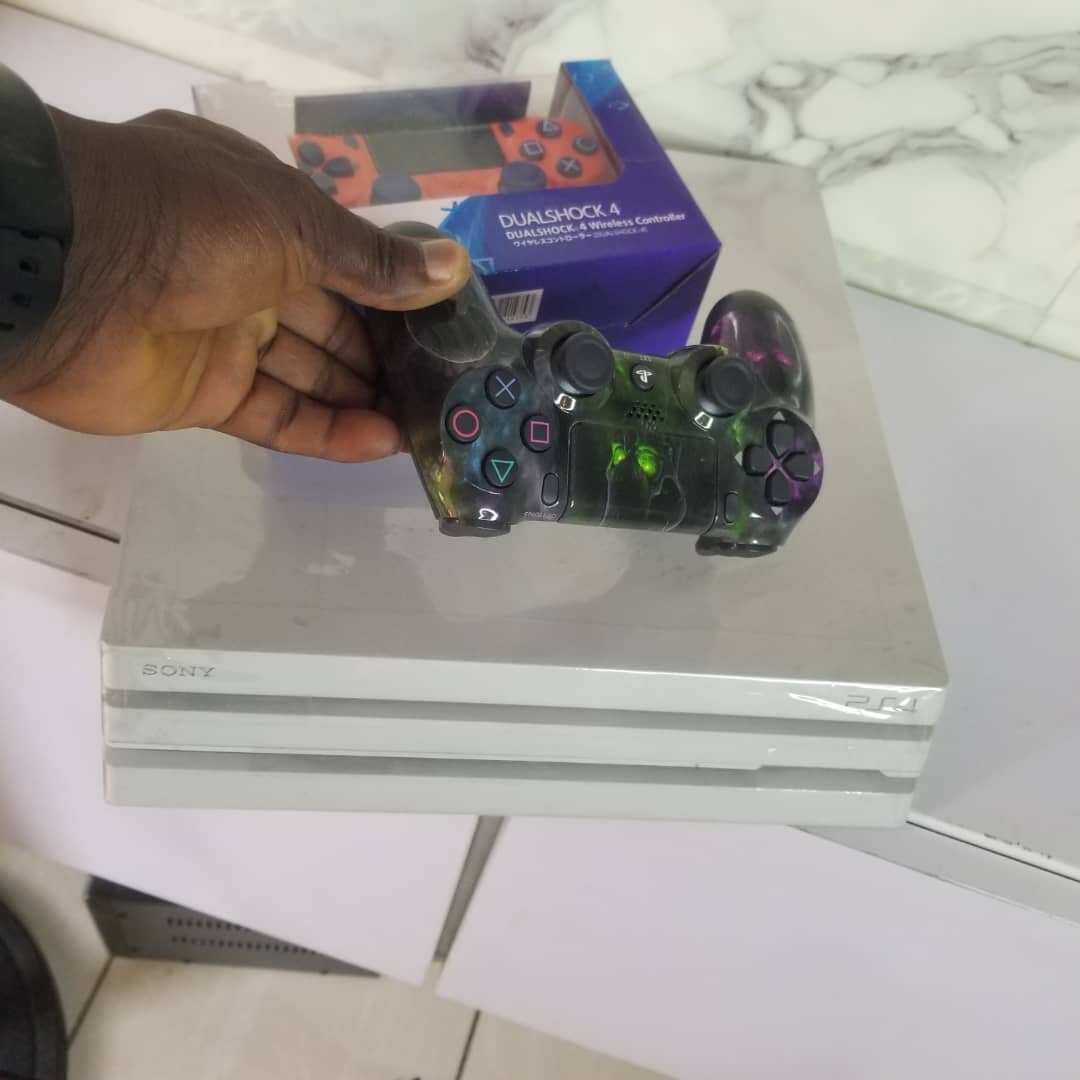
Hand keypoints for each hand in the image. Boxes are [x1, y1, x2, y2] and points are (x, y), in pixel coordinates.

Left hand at [0, 109, 470, 460]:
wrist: (70, 276)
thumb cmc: (192, 223)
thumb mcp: (296, 224)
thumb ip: (373, 261)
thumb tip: (454, 269)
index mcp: (264, 215)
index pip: (345, 261)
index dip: (395, 295)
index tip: (448, 327)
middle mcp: (246, 273)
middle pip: (332, 323)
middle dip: (386, 355)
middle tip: (448, 389)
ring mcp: (225, 337)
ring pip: (309, 374)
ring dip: (365, 398)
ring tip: (428, 425)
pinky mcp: (205, 396)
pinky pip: (278, 416)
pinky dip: (327, 431)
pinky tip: (381, 443)